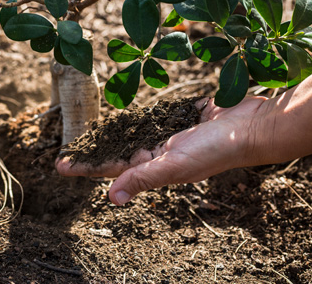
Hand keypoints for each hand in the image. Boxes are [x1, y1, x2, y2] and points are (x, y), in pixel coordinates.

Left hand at [56, 96, 269, 204]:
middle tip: (66, 145)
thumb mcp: (175, 164)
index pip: (110, 166)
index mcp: (154, 165)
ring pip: (133, 132)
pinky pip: (155, 116)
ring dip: (111, 132)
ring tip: (89, 130)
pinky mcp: (181, 117)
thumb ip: (144, 177)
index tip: (59, 164)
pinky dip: (139, 116)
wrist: (252, 127)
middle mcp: (158, 151)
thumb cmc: (215, 148)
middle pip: (116, 149)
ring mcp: (169, 134)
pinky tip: (125, 112)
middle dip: (92, 149)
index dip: (85, 165)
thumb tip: (111, 198)